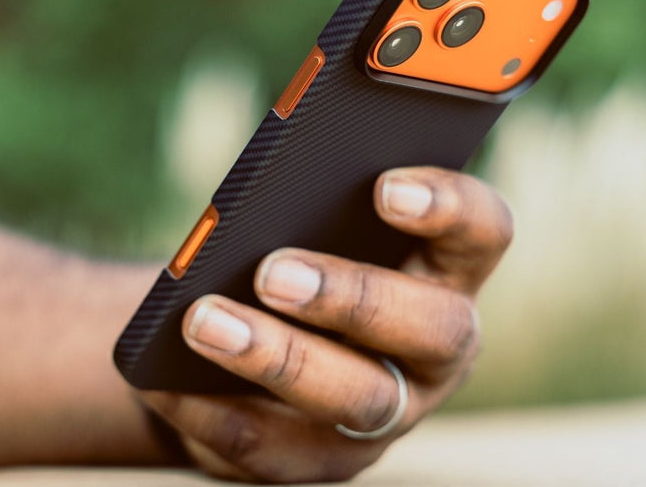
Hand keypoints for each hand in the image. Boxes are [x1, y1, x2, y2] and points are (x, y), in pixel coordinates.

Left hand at [140, 166, 512, 482]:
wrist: (236, 339)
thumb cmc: (279, 249)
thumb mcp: (296, 217)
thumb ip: (300, 200)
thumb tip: (259, 196)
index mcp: (446, 267)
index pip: (483, 231)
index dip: (448, 206)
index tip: (383, 185)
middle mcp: (436, 348)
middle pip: (433, 328)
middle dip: (353, 298)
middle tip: (272, 272)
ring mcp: (387, 413)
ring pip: (356, 398)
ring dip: (277, 359)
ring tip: (202, 320)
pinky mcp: (323, 460)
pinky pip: (270, 447)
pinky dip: (209, 408)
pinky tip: (162, 378)